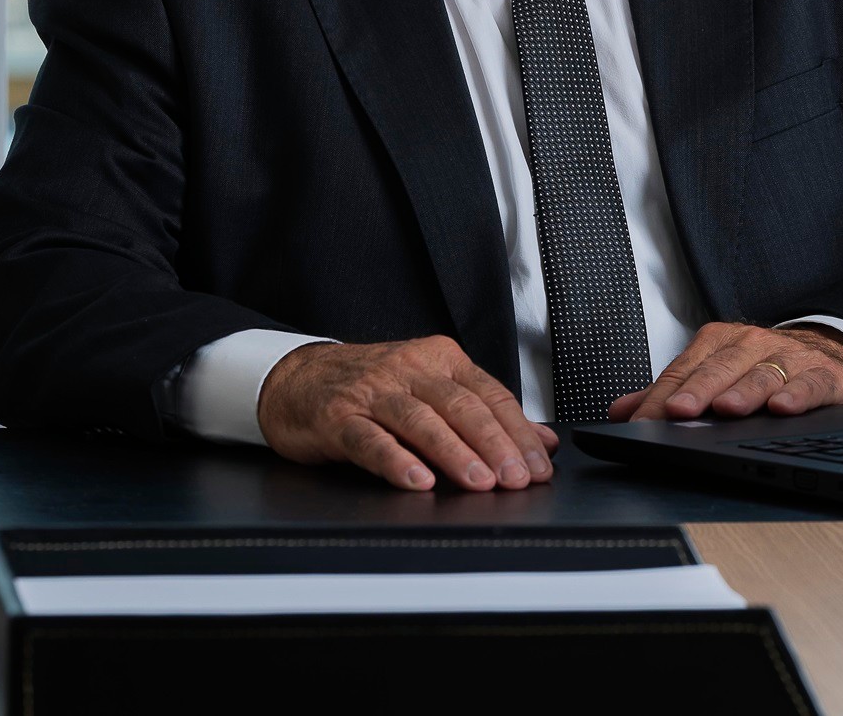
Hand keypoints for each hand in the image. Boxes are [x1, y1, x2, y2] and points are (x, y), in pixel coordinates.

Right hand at [257, 335, 558, 491]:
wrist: (297, 379)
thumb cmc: (372, 388)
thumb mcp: (431, 391)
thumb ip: (487, 415)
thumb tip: (545, 443)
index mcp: (439, 359)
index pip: (490, 394)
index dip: (518, 432)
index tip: (539, 467)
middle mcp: (409, 369)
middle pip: (461, 405)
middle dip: (494, 445)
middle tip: (517, 479)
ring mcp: (372, 391)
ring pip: (421, 421)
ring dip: (454, 453)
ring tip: (480, 483)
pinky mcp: (338, 416)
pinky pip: (371, 439)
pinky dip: (397, 461)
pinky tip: (418, 482)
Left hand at [607, 322, 842, 422]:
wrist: (827, 354)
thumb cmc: (761, 367)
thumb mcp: (715, 374)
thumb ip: (668, 393)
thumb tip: (622, 412)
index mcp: (718, 343)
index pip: (682, 372)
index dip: (661, 398)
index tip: (643, 422)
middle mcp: (750, 344)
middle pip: (719, 369)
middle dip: (697, 390)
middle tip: (678, 411)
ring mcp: (788, 357)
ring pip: (762, 374)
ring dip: (743, 392)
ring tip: (726, 409)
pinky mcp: (823, 374)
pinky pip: (809, 384)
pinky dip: (796, 395)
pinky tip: (782, 408)